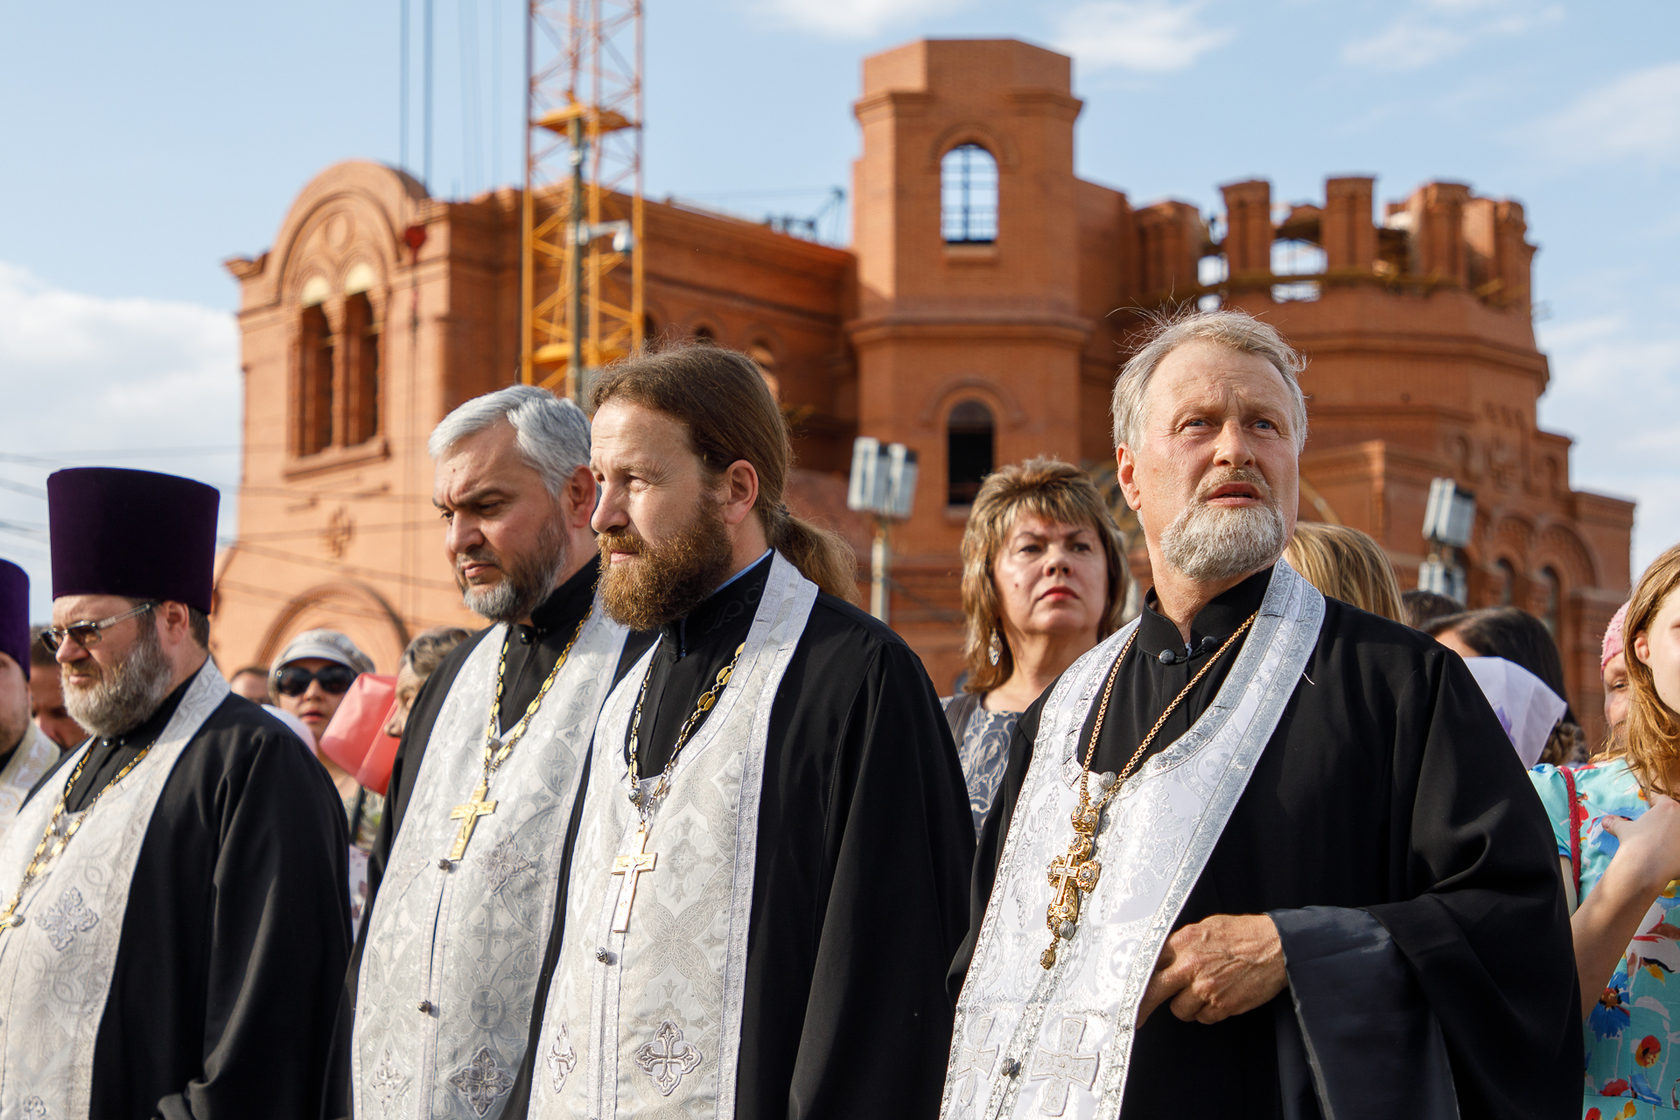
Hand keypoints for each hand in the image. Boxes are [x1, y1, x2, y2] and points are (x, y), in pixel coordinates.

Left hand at [1136, 913, 1285, 1026]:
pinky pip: (1203, 1018)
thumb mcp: (1204, 928)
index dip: (1137, 978)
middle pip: (1152, 992)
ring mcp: (1206, 988)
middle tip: (1134, 1018)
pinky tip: (1217, 998)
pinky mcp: (1222, 1005)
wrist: (1276, 947)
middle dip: (1142, 1006)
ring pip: (1179, 1010)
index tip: (1126, 989)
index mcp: (1182, 943)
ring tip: (1201, 992)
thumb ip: (1180, 944)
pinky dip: (1206, 1012)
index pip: (1148, 964)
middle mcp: (1190, 966)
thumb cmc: (1241, 934)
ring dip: (1186, 1006)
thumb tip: (1160, 959)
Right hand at [1603, 795, 1679, 895]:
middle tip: (1653, 830)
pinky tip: (1666, 857)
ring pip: (1678, 832)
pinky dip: (1675, 851)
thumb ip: (1616, 823)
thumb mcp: (1623, 830)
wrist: (1647, 867)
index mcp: (1667, 807)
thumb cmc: (1636, 842)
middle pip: (1674, 815)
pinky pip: (1679, 848)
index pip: (1661, 800)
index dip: (1653, 805)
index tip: (1647, 812)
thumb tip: (1606, 821)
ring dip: (1672, 836)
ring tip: (1660, 846)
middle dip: (1665, 821)